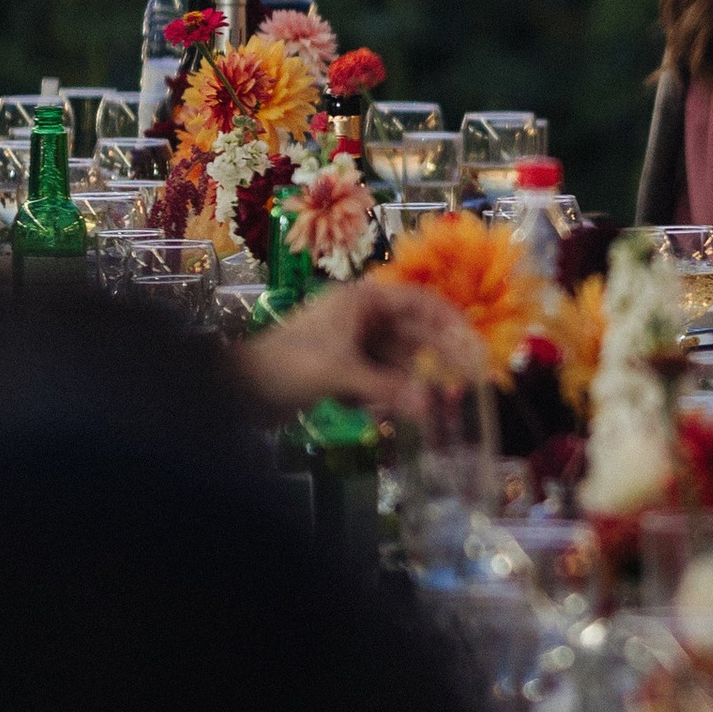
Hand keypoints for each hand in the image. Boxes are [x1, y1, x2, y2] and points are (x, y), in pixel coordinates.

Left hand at [237, 274, 487, 420]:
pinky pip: (376, 379)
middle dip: (426, 363)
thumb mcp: (341, 375)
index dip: (448, 321)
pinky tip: (364, 411)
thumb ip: (388, 389)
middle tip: (456, 387)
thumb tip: (430, 408)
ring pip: (394, 362)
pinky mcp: (342, 368)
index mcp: (361, 301)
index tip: (472, 344)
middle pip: (411, 335)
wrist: (240, 388)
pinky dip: (376, 396)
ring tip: (394, 408)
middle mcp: (361, 317)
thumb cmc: (289, 365)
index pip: (419, 301)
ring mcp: (351, 343)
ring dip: (397, 385)